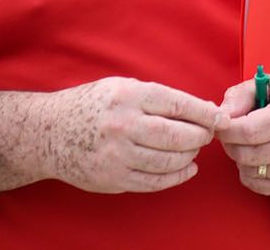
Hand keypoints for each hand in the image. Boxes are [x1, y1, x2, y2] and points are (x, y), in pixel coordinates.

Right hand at [38, 77, 227, 193]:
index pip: (178, 105)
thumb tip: (202, 109)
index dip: (205, 113)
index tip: (221, 118)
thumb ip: (158, 97)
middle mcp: (122, 125)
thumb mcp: (122, 87)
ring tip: (194, 150)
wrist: (48, 132)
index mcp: (128, 96)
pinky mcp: (112, 179)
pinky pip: (154, 182)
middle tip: (208, 134)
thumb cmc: (92, 105)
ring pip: (168, 161)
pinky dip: (176, 177)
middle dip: (200, 136)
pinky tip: (186, 169)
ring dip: (190, 157)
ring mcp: (116, 155)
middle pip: (177, 136)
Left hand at [217, 74, 269, 195]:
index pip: (248, 131)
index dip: (226, 129)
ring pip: (249, 171)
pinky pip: (258, 186)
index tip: (220, 123)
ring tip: (251, 144)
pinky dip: (251, 173)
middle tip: (233, 133)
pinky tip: (259, 159)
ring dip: (241, 159)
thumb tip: (220, 115)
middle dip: (230, 144)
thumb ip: (243, 94)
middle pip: (246, 154)